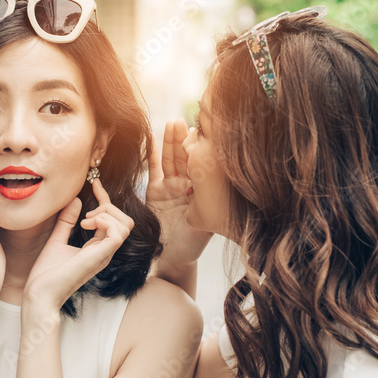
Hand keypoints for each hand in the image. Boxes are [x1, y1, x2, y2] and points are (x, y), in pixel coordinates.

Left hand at [23, 178, 131, 313]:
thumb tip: (75, 200)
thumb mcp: (57, 239)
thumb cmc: (46, 274)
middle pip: (125, 220)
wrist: (39, 295)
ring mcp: (104, 254)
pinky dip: (104, 221)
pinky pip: (117, 232)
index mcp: (97, 248)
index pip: (113, 219)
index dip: (105, 198)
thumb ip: (66, 221)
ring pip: (125, 224)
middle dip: (108, 206)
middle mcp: (105, 251)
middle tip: (85, 215)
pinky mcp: (100, 257)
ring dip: (106, 214)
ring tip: (85, 221)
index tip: (95, 184)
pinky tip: (86, 224)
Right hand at [147, 119, 212, 268]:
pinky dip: (152, 154)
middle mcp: (186, 185)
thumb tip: (227, 186)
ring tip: (172, 124)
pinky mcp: (155, 191)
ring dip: (170, 141)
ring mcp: (170, 186)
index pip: (201, 163)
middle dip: (184, 138)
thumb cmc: (193, 242)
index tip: (203, 131)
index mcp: (201, 189)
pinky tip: (151, 138)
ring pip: (170, 159)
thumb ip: (211, 203)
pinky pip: (154, 169)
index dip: (200, 147)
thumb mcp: (207, 220)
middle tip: (184, 121)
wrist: (173, 256)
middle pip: (185, 156)